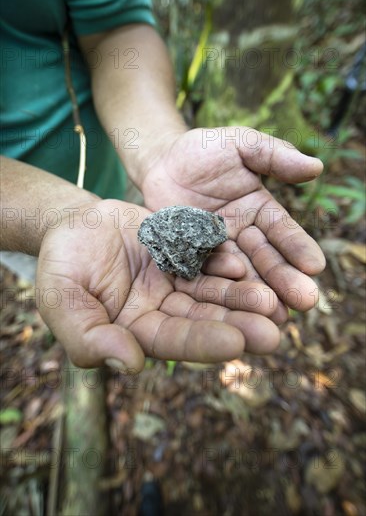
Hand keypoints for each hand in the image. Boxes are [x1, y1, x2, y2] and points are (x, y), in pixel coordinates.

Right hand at [36, 200, 281, 371]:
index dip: (202, 342)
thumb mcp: (62, 299)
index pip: (172, 341)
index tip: (236, 343)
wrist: (75, 223)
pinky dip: (226, 262)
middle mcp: (162, 311)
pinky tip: (246, 262)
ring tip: (271, 298)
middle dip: (237, 325)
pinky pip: (208, 259)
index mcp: (135, 330)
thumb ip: (88, 336)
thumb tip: (129, 364)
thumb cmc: (61, 263)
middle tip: (273, 332)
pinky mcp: (184, 256)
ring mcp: (175, 283)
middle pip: (203, 320)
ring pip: (213, 292)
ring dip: (241, 295)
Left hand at [142, 127, 325, 314]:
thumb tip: (316, 167)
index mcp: (260, 210)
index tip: (315, 266)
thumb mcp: (239, 143)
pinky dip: (219, 296)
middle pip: (266, 260)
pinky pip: (205, 278)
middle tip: (305, 301)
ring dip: (259, 296)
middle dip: (286, 279)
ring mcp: (217, 252)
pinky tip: (232, 314)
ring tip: (277, 317)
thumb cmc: (202, 150)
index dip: (298, 246)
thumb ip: (273, 155)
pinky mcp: (191, 261)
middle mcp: (244, 236)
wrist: (160, 163)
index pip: (282, 230)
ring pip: (241, 276)